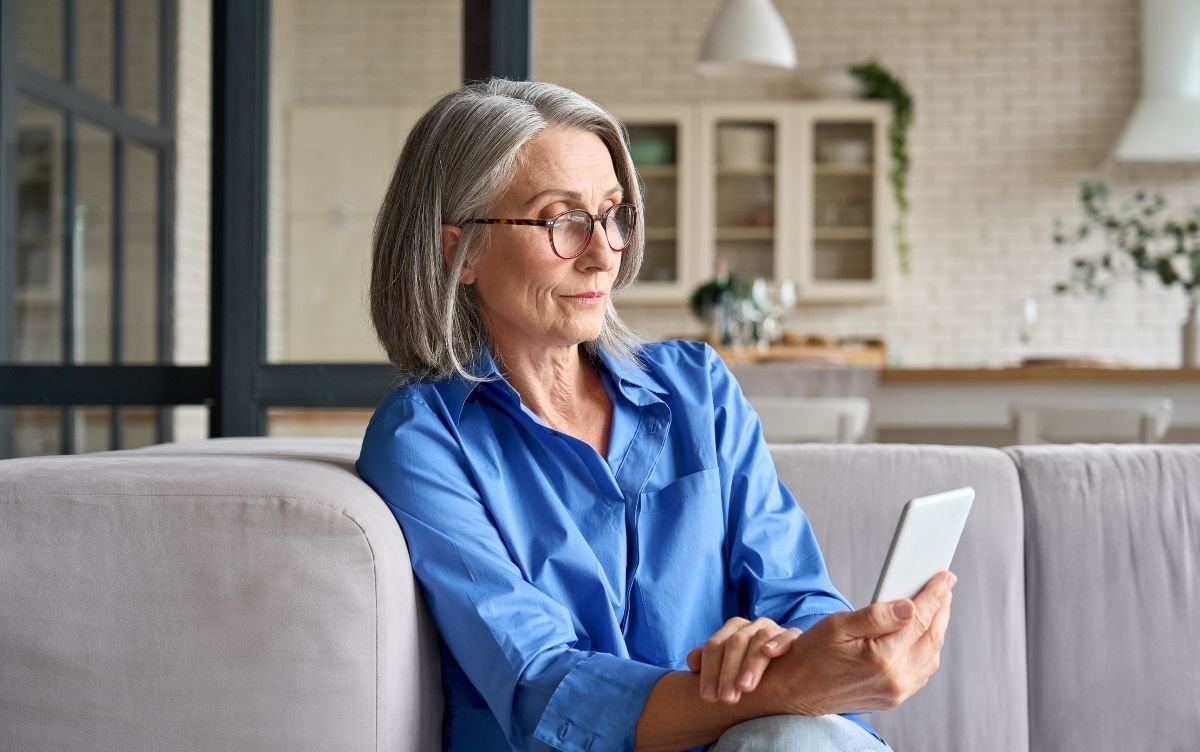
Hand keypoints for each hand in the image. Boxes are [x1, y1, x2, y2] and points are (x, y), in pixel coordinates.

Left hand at [686, 617, 802, 703]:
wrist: (787, 669)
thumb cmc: (749, 672)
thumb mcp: (728, 669)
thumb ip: (709, 665)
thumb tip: (692, 663)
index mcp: (732, 630)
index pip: (714, 646)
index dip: (709, 672)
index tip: (708, 698)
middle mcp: (751, 626)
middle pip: (735, 642)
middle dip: (728, 671)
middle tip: (726, 699)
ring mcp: (773, 629)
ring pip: (759, 639)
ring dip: (751, 663)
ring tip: (745, 687)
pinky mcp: (795, 636)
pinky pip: (789, 635)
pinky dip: (779, 642)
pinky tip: (771, 653)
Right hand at [763, 570, 955, 715]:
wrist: (795, 691)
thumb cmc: (811, 655)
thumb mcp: (837, 625)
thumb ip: (876, 616)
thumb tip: (909, 606)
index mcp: (882, 658)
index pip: (919, 620)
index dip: (935, 595)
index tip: (945, 578)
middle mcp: (894, 679)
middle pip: (932, 638)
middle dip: (941, 609)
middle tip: (943, 588)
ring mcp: (896, 692)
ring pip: (931, 656)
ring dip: (936, 630)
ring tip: (933, 608)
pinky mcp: (893, 698)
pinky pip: (922, 672)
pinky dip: (926, 650)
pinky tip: (920, 635)